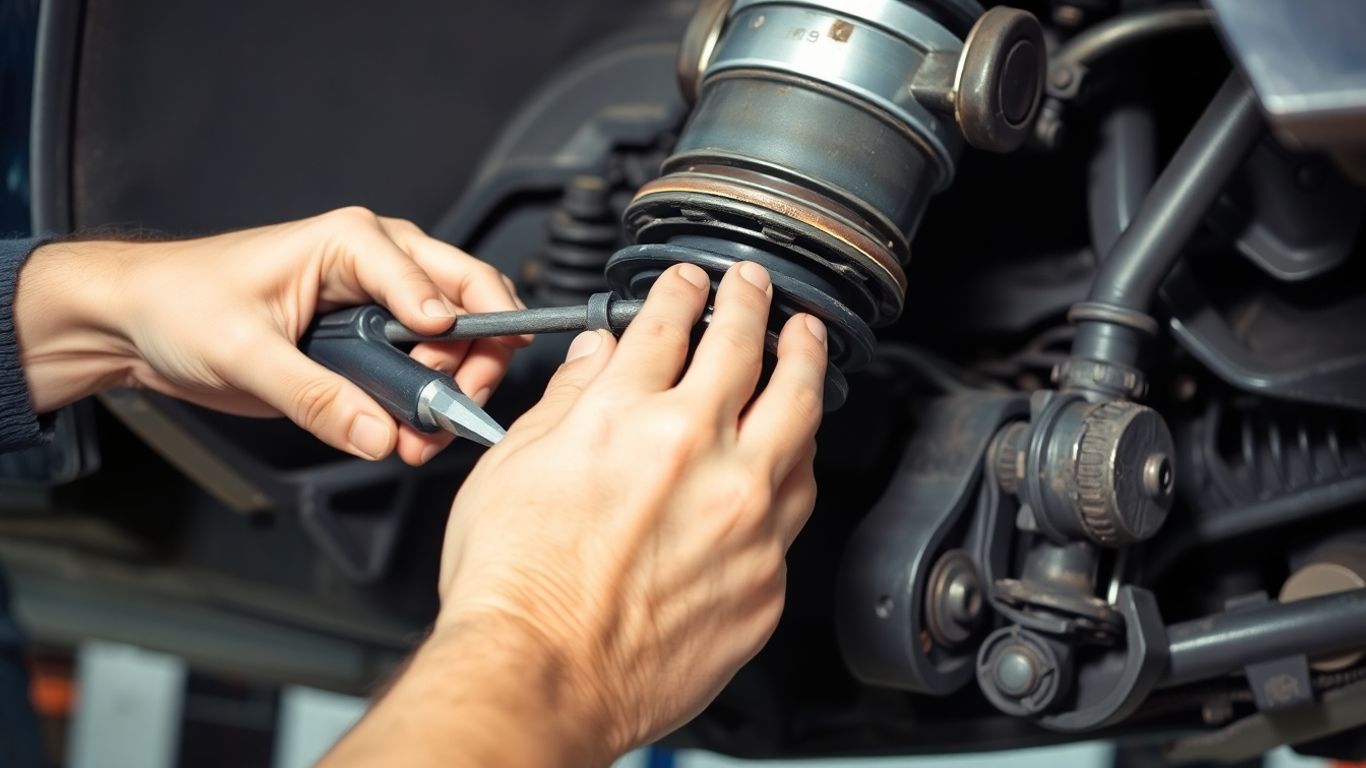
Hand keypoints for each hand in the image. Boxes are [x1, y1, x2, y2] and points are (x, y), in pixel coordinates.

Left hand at [14, 207, 527, 463]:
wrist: (139, 321)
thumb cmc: (180, 305)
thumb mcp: (244, 355)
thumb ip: (317, 397)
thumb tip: (380, 436)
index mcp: (351, 241)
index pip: (430, 275)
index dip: (453, 323)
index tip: (447, 369)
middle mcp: (379, 262)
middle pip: (468, 296)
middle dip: (477, 355)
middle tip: (459, 407)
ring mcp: (380, 301)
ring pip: (456, 335)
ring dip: (457, 386)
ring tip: (426, 436)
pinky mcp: (370, 340)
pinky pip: (422, 367)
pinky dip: (430, 402)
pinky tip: (412, 435)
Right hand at [326, 261, 827, 765]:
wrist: (543, 676)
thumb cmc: (515, 587)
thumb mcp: (512, 465)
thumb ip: (567, 401)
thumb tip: (596, 359)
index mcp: (629, 417)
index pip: (667, 326)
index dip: (680, 291)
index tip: (688, 282)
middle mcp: (698, 455)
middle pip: (746, 350)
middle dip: (752, 304)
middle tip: (756, 287)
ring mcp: (743, 515)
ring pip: (801, 419)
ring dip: (805, 369)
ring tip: (806, 345)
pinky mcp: (765, 573)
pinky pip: (798, 505)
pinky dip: (797, 465)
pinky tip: (796, 455)